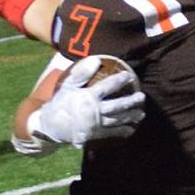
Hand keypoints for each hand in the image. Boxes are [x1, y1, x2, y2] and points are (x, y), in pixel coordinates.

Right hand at [30, 55, 144, 147]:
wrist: (52, 125)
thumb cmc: (62, 102)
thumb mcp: (68, 85)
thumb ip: (82, 73)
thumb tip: (96, 60)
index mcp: (87, 97)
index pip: (107, 87)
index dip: (119, 80)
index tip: (128, 76)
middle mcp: (93, 111)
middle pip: (117, 106)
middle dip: (131, 101)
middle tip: (142, 97)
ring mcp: (95, 124)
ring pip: (117, 120)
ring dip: (130, 117)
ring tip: (141, 113)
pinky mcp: (95, 134)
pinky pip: (112, 133)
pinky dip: (123, 131)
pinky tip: (132, 129)